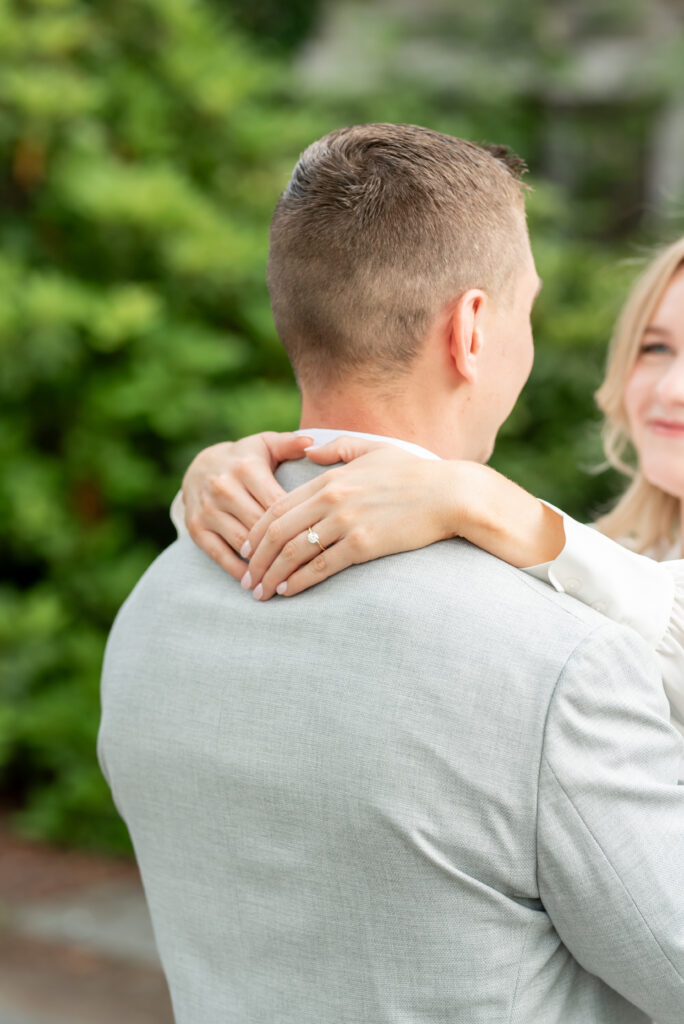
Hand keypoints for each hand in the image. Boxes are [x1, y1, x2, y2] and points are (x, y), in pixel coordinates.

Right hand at [181, 431, 312, 579]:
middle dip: (286, 547)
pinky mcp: (196, 528)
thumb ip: (289, 444)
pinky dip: (239, 572)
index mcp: (246, 468)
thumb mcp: (265, 445)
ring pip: (243, 543)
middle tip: (311, 564)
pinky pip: (219, 555)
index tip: (322, 539)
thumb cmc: (245, 458)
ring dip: (265, 564)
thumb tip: (312, 443)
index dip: (300, 523)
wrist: (199, 466)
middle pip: (261, 526)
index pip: (278, 502)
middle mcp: (224, 488)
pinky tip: (257, 583)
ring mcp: (208, 510)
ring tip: (289, 578)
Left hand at [241, 438, 455, 599]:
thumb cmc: (414, 472)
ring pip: (294, 552)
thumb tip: (309, 449)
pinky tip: (288, 591)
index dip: (256, 531)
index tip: (246, 549)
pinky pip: (321, 567)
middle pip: (278, 532)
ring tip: (261, 591)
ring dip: (272, 575)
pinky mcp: (364, 545)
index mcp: (330, 477)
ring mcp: (347, 522)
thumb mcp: (373, 449)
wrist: (449, 494)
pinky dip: (299, 581)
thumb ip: (337, 447)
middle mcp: (332, 499)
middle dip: (257, 559)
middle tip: (247, 579)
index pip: (278, 507)